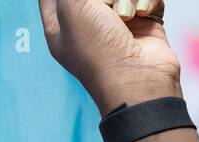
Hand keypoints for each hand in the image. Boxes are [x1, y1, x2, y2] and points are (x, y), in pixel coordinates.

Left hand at [40, 0, 182, 114]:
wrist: (138, 77)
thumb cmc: (99, 50)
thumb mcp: (72, 9)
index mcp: (60, 27)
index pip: (49, 0)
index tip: (72, 1)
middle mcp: (87, 24)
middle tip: (106, 5)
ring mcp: (116, 23)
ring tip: (127, 15)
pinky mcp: (143, 21)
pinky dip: (148, 0)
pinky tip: (144, 12)